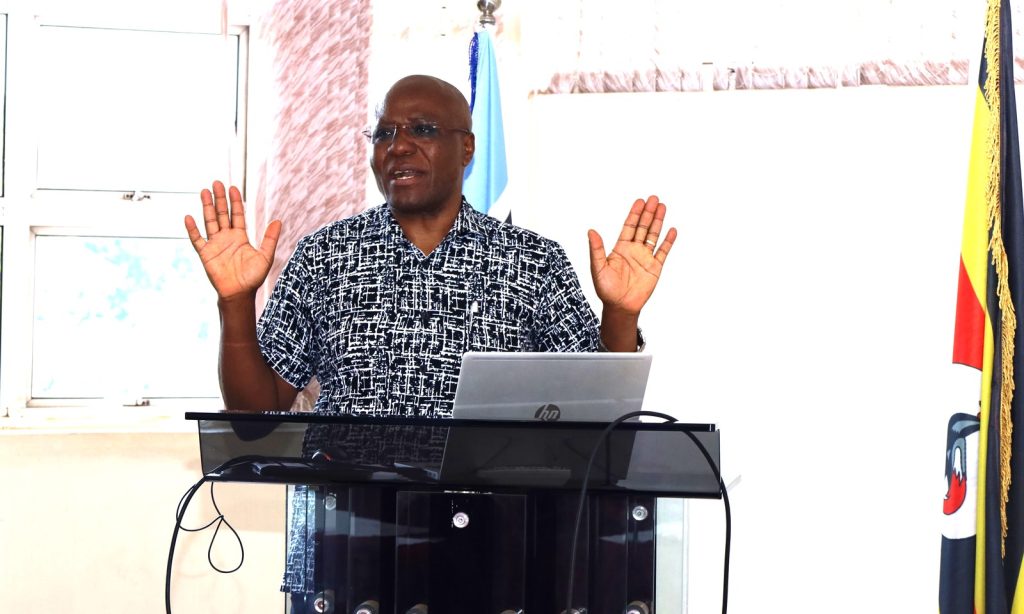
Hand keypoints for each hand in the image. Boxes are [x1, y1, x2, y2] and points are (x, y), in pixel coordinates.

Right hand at [184, 181, 282, 300]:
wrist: (240, 293)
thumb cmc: (253, 277)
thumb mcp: (265, 256)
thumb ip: (270, 238)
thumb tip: (278, 220)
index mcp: (240, 237)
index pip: (236, 215)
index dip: (235, 202)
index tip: (233, 188)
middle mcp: (226, 238)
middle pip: (221, 214)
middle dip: (219, 199)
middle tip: (217, 183)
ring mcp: (215, 244)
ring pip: (209, 221)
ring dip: (206, 207)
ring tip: (204, 191)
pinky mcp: (205, 254)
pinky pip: (197, 239)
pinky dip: (192, 229)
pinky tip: (189, 217)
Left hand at [588, 195, 676, 315]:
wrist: (619, 306)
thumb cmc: (606, 289)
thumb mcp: (597, 268)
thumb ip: (596, 249)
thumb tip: (591, 231)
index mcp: (620, 248)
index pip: (629, 226)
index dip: (634, 214)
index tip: (640, 201)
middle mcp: (634, 250)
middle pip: (642, 227)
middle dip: (648, 213)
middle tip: (654, 198)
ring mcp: (645, 258)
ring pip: (653, 236)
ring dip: (658, 222)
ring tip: (663, 207)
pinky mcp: (655, 268)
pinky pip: (663, 252)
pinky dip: (668, 241)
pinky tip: (672, 230)